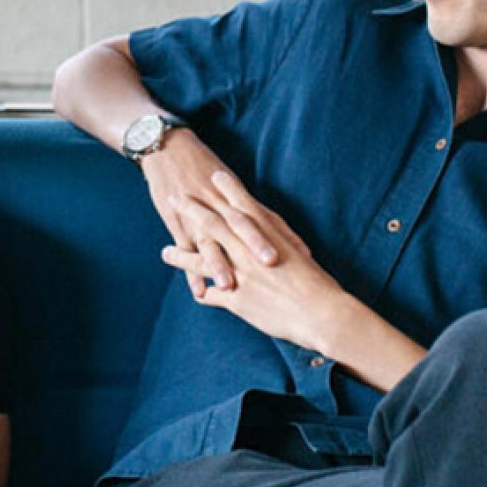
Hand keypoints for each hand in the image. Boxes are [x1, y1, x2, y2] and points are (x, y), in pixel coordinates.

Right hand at [141, 134, 307, 296]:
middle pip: (240, 227)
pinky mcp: (177, 223)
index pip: (266, 217)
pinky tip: (199, 293)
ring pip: (210, 243)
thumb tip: (274, 232)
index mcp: (237, 198)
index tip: (304, 255)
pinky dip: (191, 273)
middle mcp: (220, 207)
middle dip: (256, 245)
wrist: (168, 148)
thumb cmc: (203, 166)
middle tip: (273, 264)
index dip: (285, 236)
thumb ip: (249, 208)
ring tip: (230, 285)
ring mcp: (197, 216)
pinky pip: (186, 251)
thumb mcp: (229, 185)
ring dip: (219, 264)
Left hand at [157, 171, 341, 351]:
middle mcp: (249, 251)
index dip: (227, 189)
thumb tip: (267, 235)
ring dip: (181, 255)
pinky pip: (212, 295)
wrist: (322, 312)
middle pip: (214, 224)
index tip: (214, 174)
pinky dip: (201, 292)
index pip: (243, 206)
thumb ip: (278, 241)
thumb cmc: (317, 284)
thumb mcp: (296, 254)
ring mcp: (240, 274)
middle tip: (174, 197)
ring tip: (164, 252)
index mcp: (267, 237)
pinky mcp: (237, 300)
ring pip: (203, 259)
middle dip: (192, 210)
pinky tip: (195, 293)